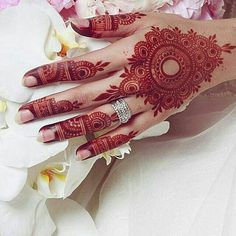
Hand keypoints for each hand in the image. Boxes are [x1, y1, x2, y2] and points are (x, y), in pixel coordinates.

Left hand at [16, 12, 235, 159]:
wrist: (207, 55)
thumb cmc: (173, 35)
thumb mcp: (142, 19)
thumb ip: (108, 23)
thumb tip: (75, 25)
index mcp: (126, 53)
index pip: (81, 64)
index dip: (53, 73)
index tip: (28, 81)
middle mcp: (131, 80)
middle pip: (84, 96)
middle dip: (52, 105)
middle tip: (25, 116)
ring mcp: (142, 102)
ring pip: (101, 118)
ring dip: (70, 128)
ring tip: (45, 136)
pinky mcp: (153, 117)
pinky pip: (125, 134)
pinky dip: (104, 144)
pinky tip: (83, 153)